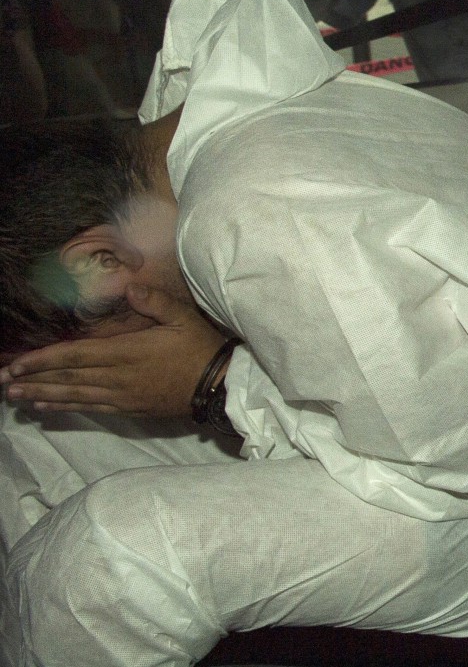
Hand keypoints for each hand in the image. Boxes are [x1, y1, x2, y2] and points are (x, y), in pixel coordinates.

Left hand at [0, 284, 228, 418]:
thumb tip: (129, 286)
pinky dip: (67, 407)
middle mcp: (119, 377)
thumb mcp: (183, 318)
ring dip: (43, 395)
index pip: (77, 356)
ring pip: (76, 396)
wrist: (218, 385)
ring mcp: (123, 396)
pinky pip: (92, 409)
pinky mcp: (129, 409)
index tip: (17, 363)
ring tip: (16, 397)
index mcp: (128, 352)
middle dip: (33, 380)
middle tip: (3, 383)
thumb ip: (156, 302)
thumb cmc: (200, 348)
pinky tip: (49, 406)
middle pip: (69, 379)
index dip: (44, 360)